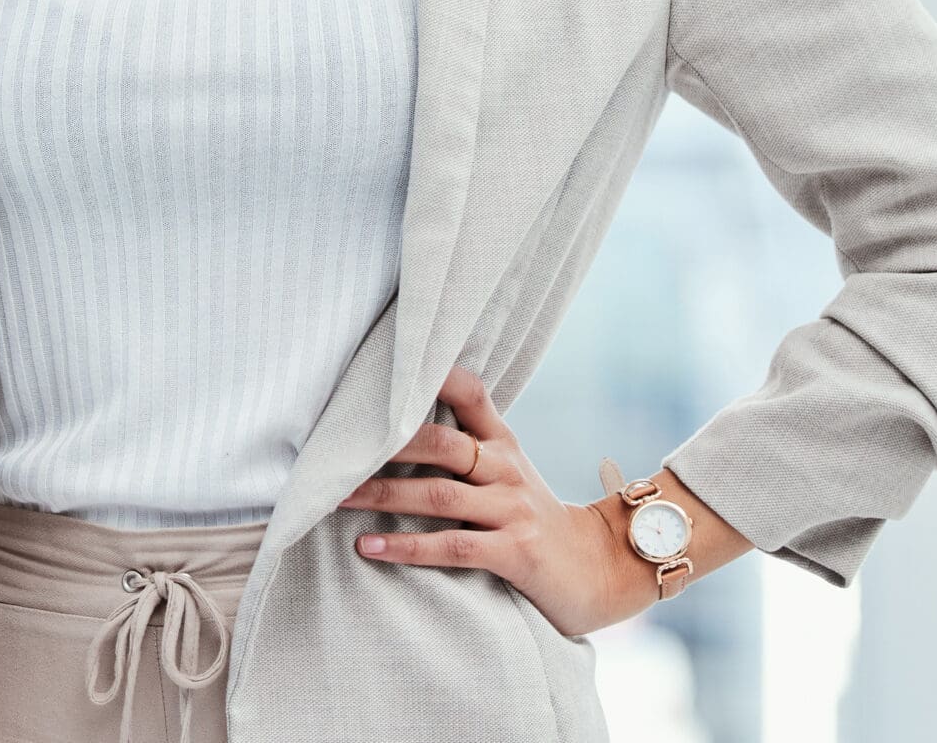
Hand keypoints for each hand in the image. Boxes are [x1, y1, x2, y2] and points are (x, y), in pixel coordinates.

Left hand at [334, 365, 669, 638]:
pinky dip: (406, 547)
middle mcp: (506, 469)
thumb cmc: (535, 522)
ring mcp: (512, 510)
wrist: (601, 571)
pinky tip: (369, 547)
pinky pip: (452, 547)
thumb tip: (399, 428)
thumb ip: (467, 450)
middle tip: (335, 445)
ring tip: (337, 496)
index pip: (470, 393)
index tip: (386, 365)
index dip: (434, 374)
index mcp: (503, 444)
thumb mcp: (508, 476)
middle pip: (441, 442)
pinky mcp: (515, 553)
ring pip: (438, 495)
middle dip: (386, 443)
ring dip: (382, 495)